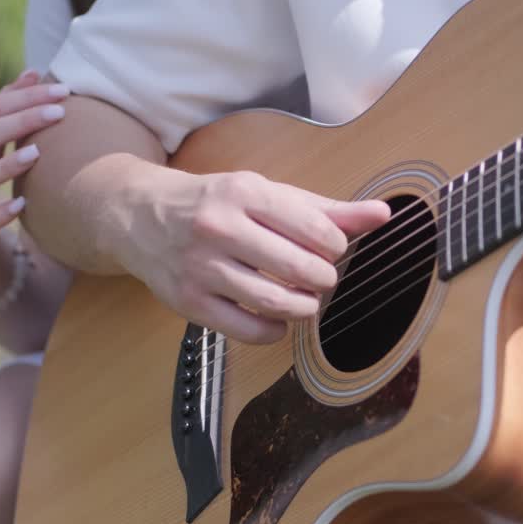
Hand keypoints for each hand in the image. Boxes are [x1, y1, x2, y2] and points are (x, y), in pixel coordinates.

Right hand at [122, 169, 390, 343]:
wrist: (139, 215)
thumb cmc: (216, 204)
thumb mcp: (267, 194)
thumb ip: (327, 209)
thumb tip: (383, 215)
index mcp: (245, 193)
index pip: (316, 230)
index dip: (336, 247)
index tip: (330, 249)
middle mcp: (220, 229)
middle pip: (300, 269)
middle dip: (324, 279)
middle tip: (321, 277)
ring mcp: (201, 268)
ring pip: (275, 303)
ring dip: (304, 307)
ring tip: (306, 298)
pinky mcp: (189, 302)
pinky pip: (248, 330)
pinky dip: (274, 330)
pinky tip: (277, 318)